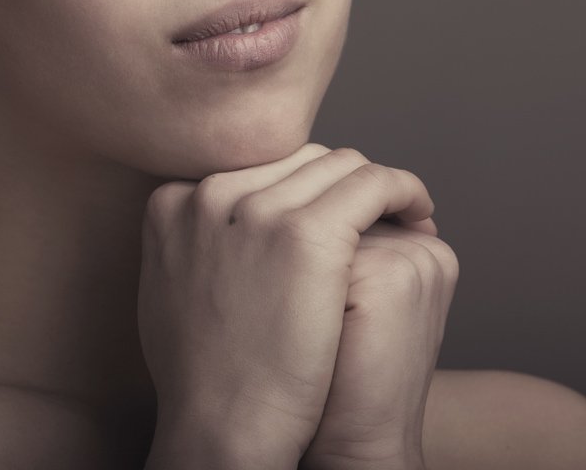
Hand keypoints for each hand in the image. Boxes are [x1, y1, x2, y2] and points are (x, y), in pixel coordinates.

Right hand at [138, 144, 437, 467]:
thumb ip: (190, 245)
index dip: (296, 190)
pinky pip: (372, 185)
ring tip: (402, 210)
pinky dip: (402, 190)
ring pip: (338, 166)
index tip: (324, 212)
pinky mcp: (306, 232)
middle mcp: (209, 193)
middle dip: (337, 184)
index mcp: (172, 203)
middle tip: (371, 211)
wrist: (221, 425)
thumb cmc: (200, 375)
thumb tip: (214, 227)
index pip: (254, 169)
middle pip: (296, 161)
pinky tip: (417, 211)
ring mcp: (256, 210)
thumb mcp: (168, 289)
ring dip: (374, 185)